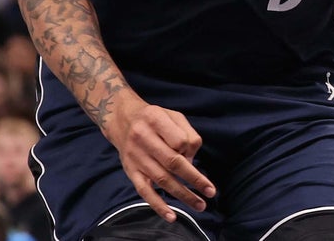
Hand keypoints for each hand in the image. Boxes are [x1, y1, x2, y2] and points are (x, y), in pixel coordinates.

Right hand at [106, 97, 215, 221]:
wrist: (122, 120)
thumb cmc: (155, 119)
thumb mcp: (173, 116)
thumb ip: (187, 134)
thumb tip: (191, 161)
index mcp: (155, 120)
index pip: (180, 140)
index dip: (189, 148)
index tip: (190, 151)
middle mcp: (143, 139)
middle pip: (172, 162)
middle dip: (194, 179)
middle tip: (211, 192)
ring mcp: (136, 158)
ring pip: (162, 179)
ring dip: (182, 194)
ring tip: (200, 205)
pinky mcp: (130, 172)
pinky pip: (144, 191)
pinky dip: (158, 205)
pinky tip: (171, 216)